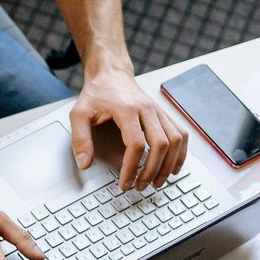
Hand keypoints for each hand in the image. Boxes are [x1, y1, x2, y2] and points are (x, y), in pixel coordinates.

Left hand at [70, 68, 186, 190]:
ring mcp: (158, 111)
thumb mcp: (79, 114)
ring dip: (169, 164)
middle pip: (160, 144)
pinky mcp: (163, 114)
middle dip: (152, 170)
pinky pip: (180, 133)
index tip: (125, 183)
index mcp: (127, 110)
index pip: (136, 144)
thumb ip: (80, 139)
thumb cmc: (97, 93)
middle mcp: (147, 109)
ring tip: (157, 182)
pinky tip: (173, 167)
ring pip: (175, 140)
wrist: (111, 74)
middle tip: (141, 186)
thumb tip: (85, 164)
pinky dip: (181, 152)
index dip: (131, 168)